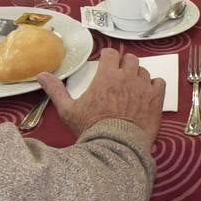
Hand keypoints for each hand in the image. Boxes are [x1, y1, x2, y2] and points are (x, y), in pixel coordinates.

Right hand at [37, 48, 163, 139]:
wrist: (116, 147)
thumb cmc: (91, 128)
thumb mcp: (68, 110)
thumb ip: (56, 90)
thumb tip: (41, 75)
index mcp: (107, 75)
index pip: (111, 53)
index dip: (108, 58)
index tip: (106, 65)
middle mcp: (127, 76)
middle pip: (130, 59)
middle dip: (124, 65)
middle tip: (119, 77)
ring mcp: (144, 86)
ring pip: (144, 71)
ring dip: (138, 76)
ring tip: (132, 89)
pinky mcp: (157, 98)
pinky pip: (159, 83)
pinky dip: (154, 86)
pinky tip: (147, 95)